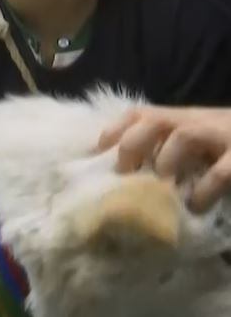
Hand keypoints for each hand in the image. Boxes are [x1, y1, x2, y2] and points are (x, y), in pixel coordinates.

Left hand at [98, 106, 230, 212]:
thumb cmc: (230, 145)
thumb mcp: (203, 143)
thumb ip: (176, 152)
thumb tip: (132, 174)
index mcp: (188, 118)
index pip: (143, 112)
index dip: (116, 128)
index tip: (98, 151)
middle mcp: (202, 121)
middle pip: (155, 119)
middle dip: (132, 144)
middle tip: (126, 173)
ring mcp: (226, 134)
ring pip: (185, 135)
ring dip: (166, 162)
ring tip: (161, 188)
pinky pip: (222, 170)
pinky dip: (205, 188)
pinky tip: (197, 204)